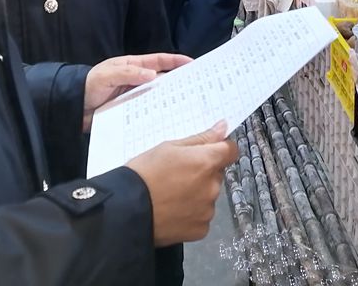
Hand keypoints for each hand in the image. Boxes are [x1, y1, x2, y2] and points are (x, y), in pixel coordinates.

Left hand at [83, 53, 190, 131]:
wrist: (72, 107)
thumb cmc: (88, 85)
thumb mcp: (107, 75)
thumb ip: (128, 73)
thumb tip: (153, 75)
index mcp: (132, 66)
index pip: (158, 61)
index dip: (175, 61)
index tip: (192, 63)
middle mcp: (135, 80)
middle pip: (161, 79)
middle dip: (177, 81)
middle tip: (196, 87)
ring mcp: (133, 96)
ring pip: (156, 96)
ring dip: (168, 99)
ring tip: (186, 106)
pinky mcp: (129, 111)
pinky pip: (146, 111)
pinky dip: (156, 113)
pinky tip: (166, 120)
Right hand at [126, 121, 237, 246]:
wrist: (127, 210)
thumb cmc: (144, 173)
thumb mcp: (168, 147)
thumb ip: (200, 139)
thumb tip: (223, 127)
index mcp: (206, 162)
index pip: (230, 151)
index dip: (220, 149)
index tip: (206, 152)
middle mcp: (212, 187)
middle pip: (216, 174)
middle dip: (202, 172)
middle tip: (177, 175)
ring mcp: (208, 210)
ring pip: (208, 195)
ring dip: (197, 193)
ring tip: (171, 195)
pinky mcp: (201, 229)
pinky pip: (202, 216)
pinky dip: (191, 213)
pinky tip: (173, 211)